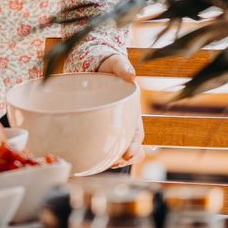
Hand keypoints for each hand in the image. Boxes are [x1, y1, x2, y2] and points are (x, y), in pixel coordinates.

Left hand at [97, 52, 144, 167]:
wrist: (96, 66)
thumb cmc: (110, 66)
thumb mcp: (117, 64)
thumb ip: (123, 67)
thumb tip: (131, 75)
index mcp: (131, 112)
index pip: (136, 134)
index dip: (135, 146)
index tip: (129, 154)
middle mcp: (122, 122)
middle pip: (128, 147)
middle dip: (124, 159)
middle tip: (115, 163)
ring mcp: (110, 126)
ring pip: (115, 149)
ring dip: (111, 159)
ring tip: (103, 164)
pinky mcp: (96, 126)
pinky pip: (100, 143)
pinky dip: (98, 152)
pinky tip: (90, 156)